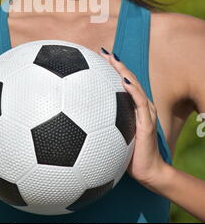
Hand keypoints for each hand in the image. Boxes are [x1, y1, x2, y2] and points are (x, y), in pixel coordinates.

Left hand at [100, 48, 165, 186]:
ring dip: (123, 71)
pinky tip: (123, 81)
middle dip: (116, 64)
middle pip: (128, 79)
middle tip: (103, 52)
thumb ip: (100, 126)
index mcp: (131, 107)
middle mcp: (140, 106)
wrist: (148, 172)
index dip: (111, 69)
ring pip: (135, 86)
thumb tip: (75, 121)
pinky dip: (133, 90)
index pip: (121, 83)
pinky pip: (141, 103)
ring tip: (112, 59)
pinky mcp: (148, 122)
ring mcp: (146, 112)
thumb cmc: (127, 156)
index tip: (97, 57)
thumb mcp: (111, 138)